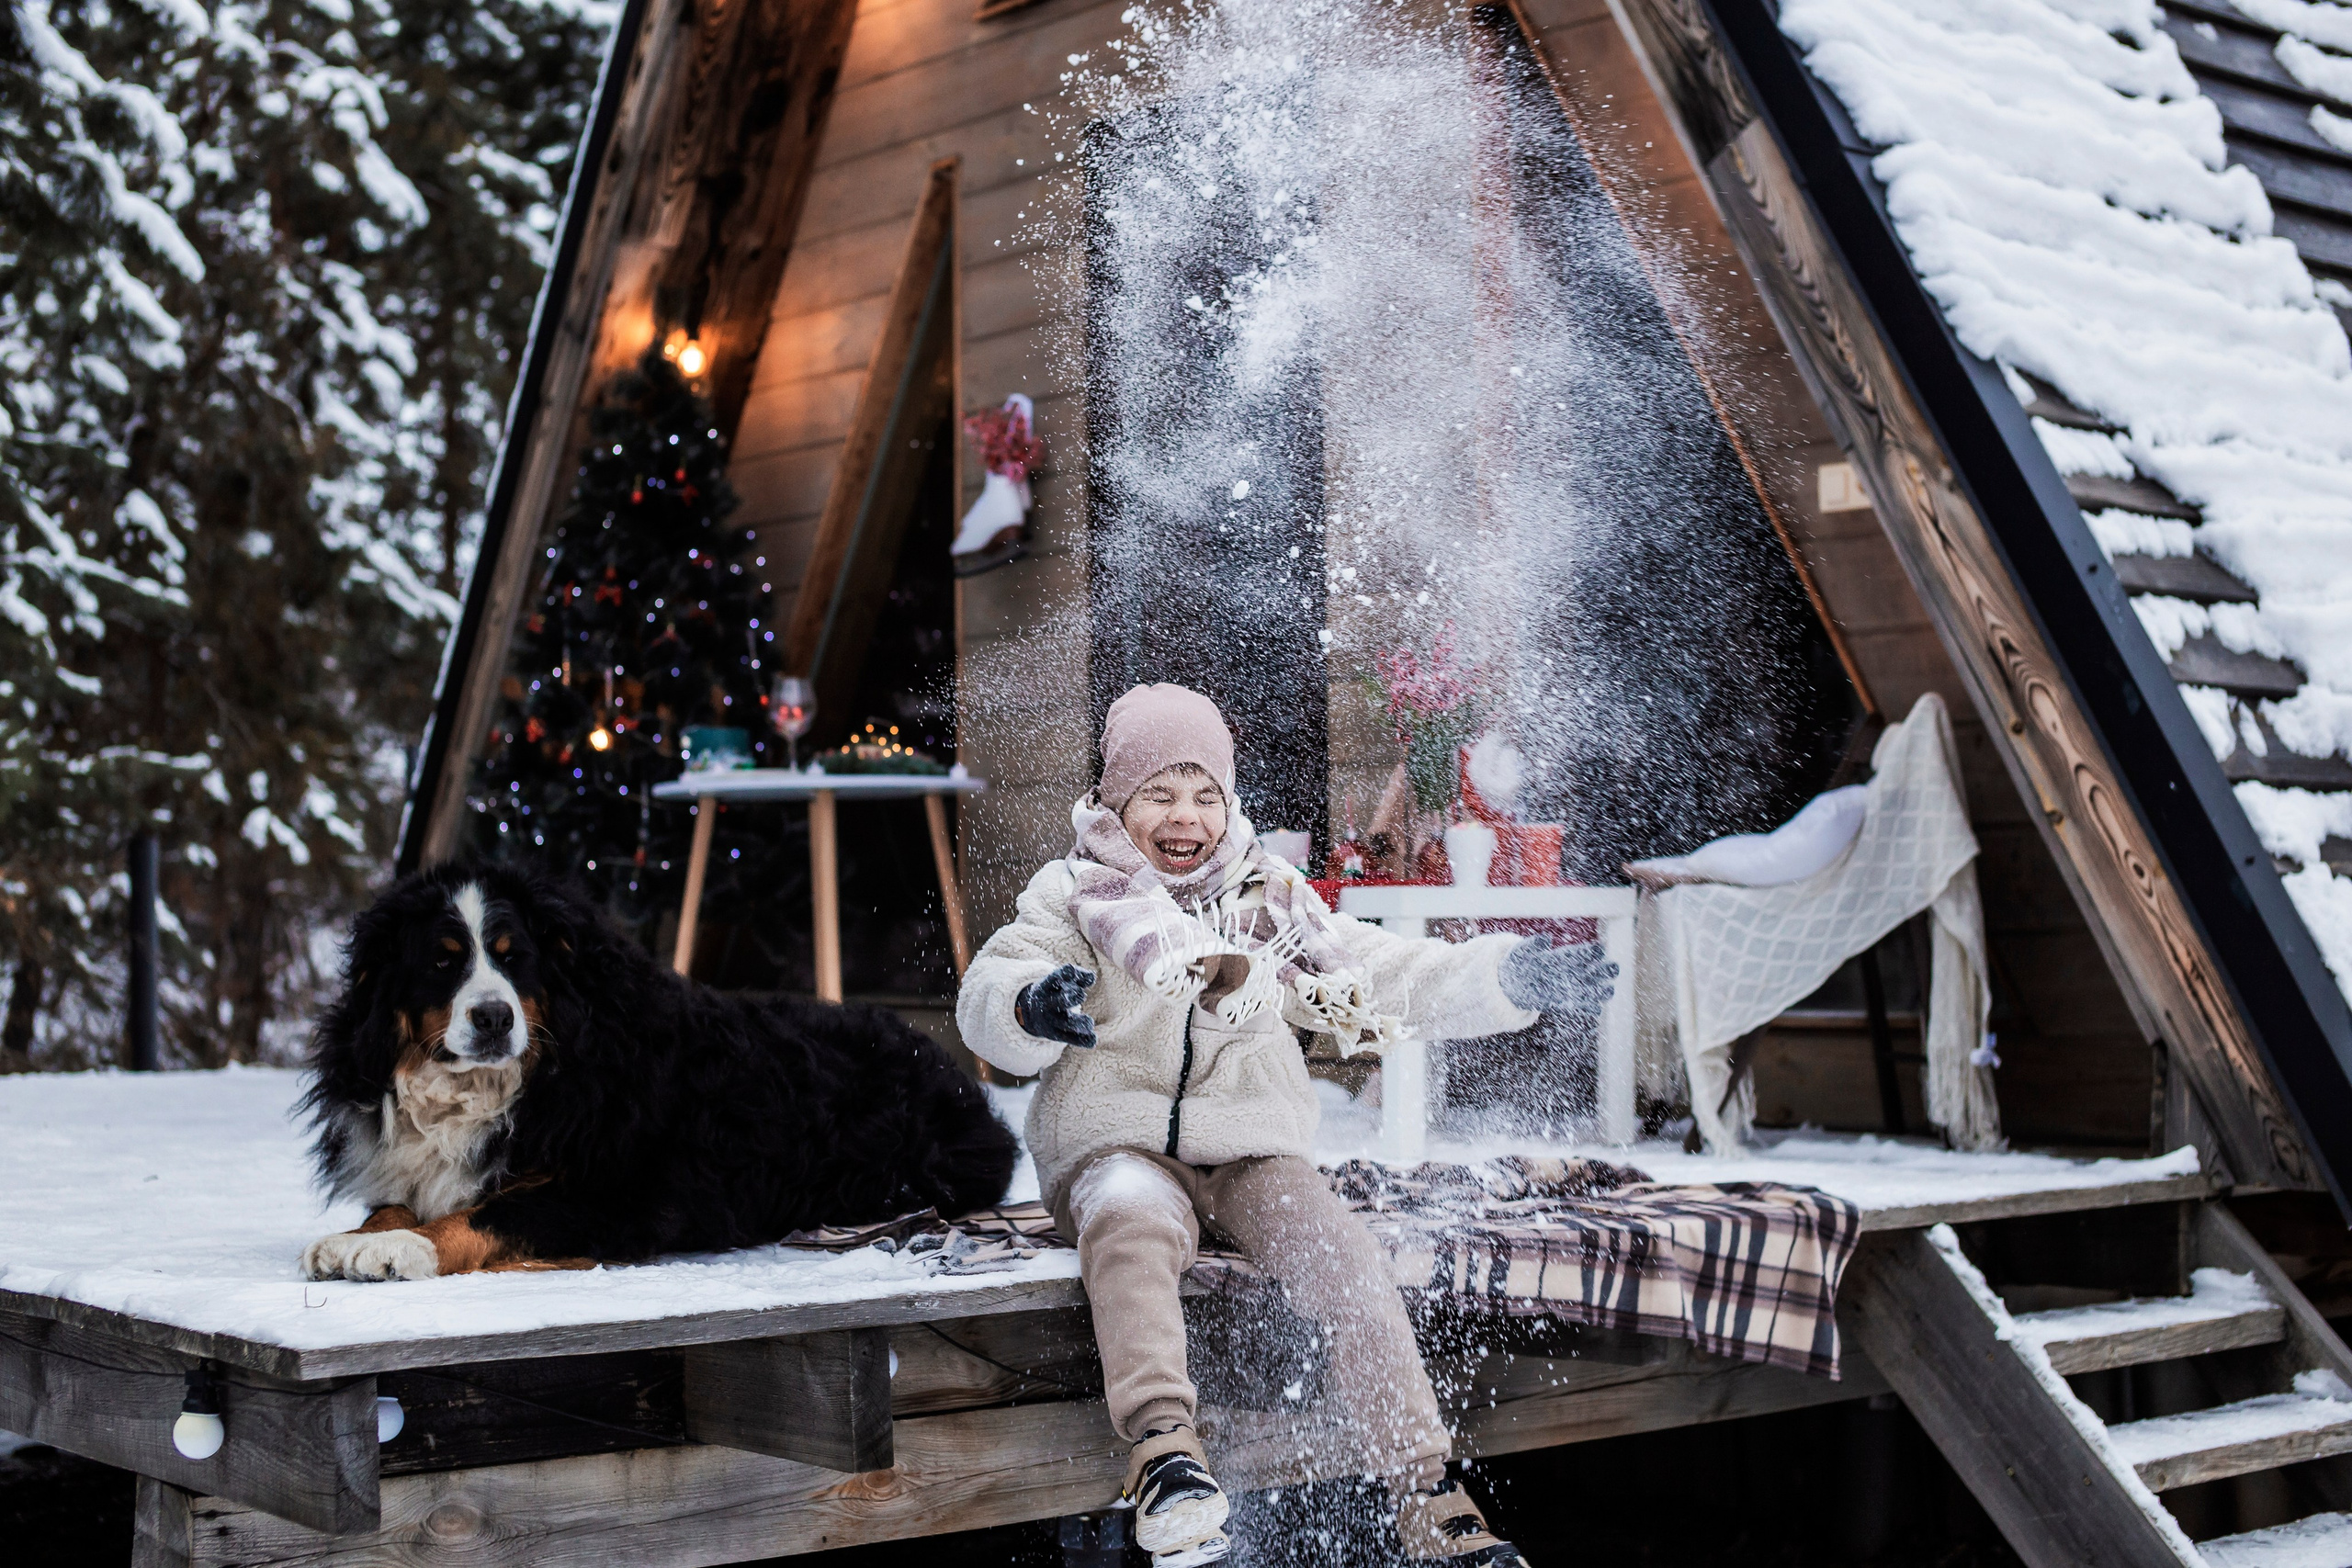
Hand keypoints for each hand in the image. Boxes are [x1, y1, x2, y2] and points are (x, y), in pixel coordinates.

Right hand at [1016, 964, 1098, 1047]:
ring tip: (1090, 1023)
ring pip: (1066, 1023)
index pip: (1054, 978)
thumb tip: (1091, 977)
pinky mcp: (1055, 1034)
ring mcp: (1051, 1020)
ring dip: (1079, 1023)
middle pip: (1059, 1002)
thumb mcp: (1062, 980)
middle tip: (1081, 995)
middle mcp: (1047, 1004)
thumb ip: (1078, 976)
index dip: (1063, 975)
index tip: (1071, 970)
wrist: (1031, 1012)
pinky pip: (1069, 1038)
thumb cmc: (1055, 990)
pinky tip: (1093, 1040)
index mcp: (1047, 986)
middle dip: (1070, 998)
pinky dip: (1081, 1040)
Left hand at [1498, 937, 1617, 1018]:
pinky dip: (1589, 1008)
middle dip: (1605, 969)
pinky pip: (1582, 1005)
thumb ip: (1534, 945)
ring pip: (1592, 988)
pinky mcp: (1566, 1000)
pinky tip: (1596, 1010)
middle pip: (1594, 969)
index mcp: (1564, 956)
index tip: (1600, 950)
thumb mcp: (1524, 951)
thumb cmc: (1522, 961)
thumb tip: (1545, 938)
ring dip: (1601, 990)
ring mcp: (1571, 986)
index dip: (1592, 951)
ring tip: (1609, 991)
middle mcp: (1572, 971)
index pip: (1582, 952)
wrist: (1515, 980)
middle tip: (1613, 968)